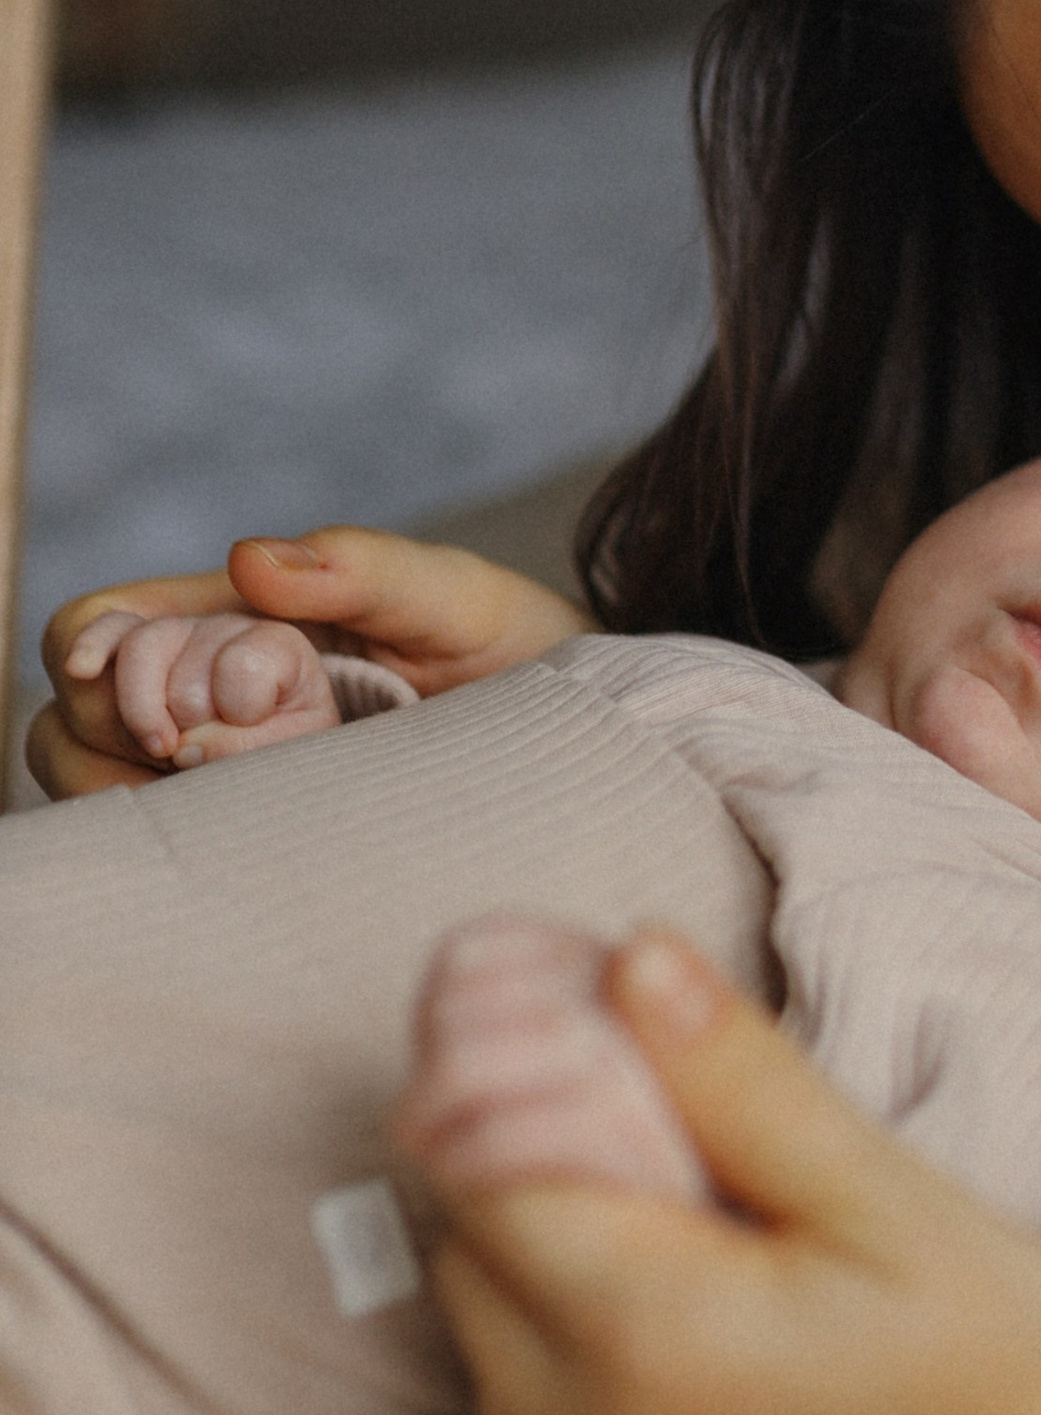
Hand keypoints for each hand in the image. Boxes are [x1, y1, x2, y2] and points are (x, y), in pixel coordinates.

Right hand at [28, 531, 591, 800]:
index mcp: (238, 619)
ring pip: (100, 790)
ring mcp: (227, 771)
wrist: (591, 745)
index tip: (159, 696)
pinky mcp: (258, 839)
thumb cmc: (520, 651)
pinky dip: (181, 849)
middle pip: (75, 718)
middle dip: (121, 732)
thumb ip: (363, 566)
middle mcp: (211, 696)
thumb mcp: (456, 596)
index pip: (100, 627)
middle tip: (206, 750)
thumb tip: (253, 559)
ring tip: (229, 790)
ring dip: (138, 795)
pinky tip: (245, 840)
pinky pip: (172, 855)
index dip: (98, 654)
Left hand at [434, 938, 1040, 1414]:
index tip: (554, 1018)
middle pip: (475, 1281)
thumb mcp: (906, 1207)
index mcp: (645, 1339)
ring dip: (552, 1307)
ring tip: (684, 1248)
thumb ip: (745, 1085)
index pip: (475, 1174)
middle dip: (521, 1181)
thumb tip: (628, 963)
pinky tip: (704, 1392)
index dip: (498, 1078)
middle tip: (632, 1116)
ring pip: (507, 1396)